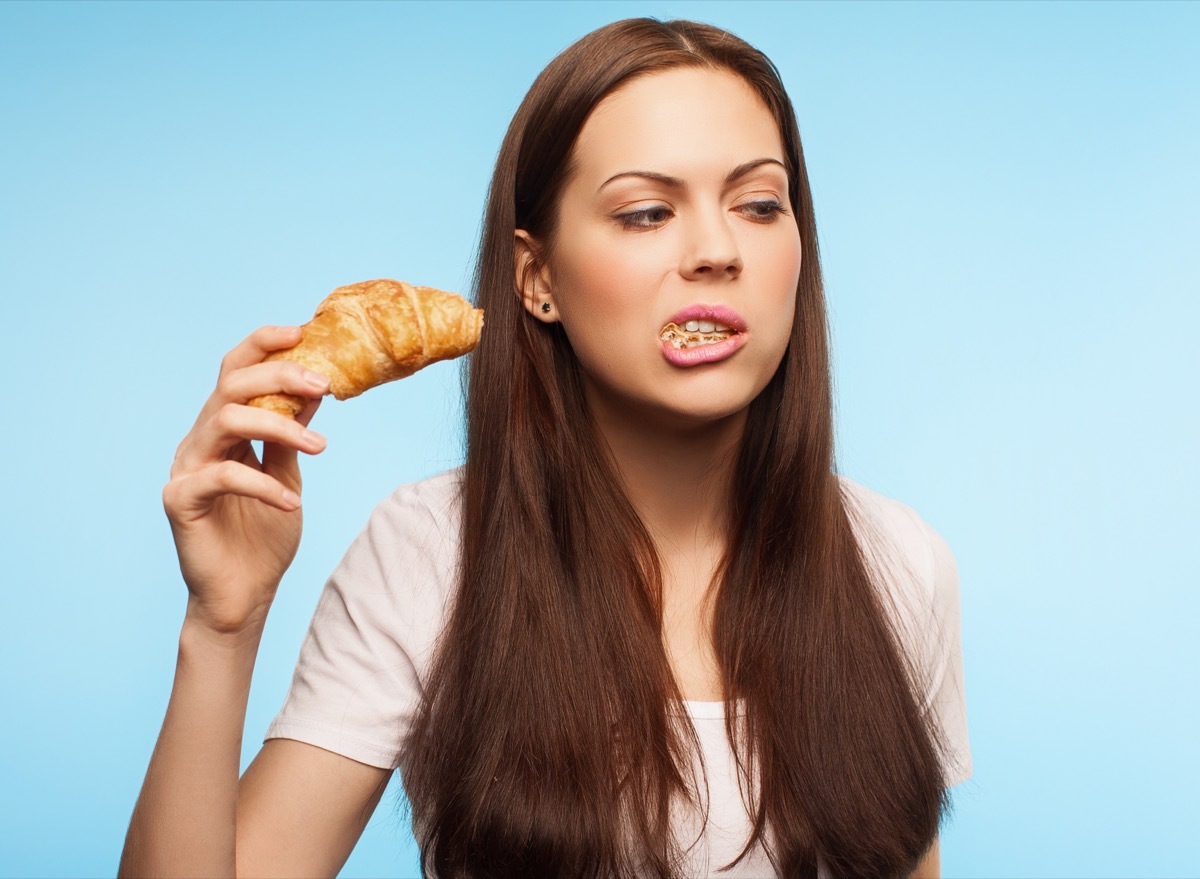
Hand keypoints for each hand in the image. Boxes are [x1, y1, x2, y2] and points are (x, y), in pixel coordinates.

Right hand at [163, 325, 330, 635]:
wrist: (244, 595)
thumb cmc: (263, 537)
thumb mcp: (288, 473)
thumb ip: (293, 434)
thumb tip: (317, 388)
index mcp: (223, 429)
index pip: (235, 370)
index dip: (264, 345)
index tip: (303, 332)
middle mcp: (200, 441)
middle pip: (231, 385)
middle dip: (279, 376)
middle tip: (324, 384)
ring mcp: (186, 468)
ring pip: (226, 421)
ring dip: (279, 426)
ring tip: (320, 449)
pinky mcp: (180, 500)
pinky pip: (223, 476)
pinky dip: (264, 485)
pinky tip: (293, 502)